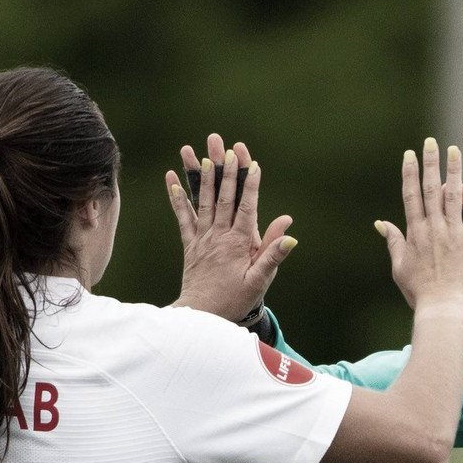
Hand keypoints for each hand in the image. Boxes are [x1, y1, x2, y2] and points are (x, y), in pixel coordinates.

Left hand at [166, 134, 293, 320]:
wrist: (202, 316)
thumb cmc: (235, 300)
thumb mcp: (259, 280)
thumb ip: (273, 254)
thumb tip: (290, 232)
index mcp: (238, 243)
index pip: (246, 207)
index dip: (250, 184)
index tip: (252, 163)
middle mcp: (218, 236)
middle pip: (222, 197)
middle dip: (224, 170)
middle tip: (224, 146)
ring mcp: (202, 238)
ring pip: (202, 202)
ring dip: (201, 176)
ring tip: (199, 153)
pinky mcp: (190, 244)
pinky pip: (182, 217)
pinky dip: (177, 197)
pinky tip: (172, 178)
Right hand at [374, 138, 462, 309]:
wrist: (441, 308)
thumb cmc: (419, 292)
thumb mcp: (400, 267)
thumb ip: (393, 242)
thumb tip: (381, 224)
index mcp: (415, 233)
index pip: (410, 196)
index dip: (410, 173)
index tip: (410, 155)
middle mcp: (433, 228)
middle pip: (430, 189)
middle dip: (430, 163)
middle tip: (431, 142)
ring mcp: (453, 234)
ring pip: (453, 195)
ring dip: (453, 170)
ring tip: (454, 150)